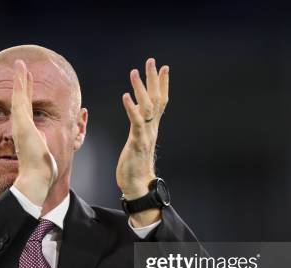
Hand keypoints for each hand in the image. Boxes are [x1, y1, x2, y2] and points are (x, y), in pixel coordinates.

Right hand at [11, 59, 57, 205]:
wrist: (36, 177)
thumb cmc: (41, 170)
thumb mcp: (44, 153)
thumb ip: (43, 145)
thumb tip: (45, 142)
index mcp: (27, 132)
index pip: (27, 110)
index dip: (26, 96)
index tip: (26, 84)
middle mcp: (22, 126)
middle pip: (23, 100)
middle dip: (22, 84)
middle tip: (22, 68)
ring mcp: (20, 124)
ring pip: (20, 97)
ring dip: (20, 79)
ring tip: (21, 65)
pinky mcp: (22, 123)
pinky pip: (20, 99)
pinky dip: (20, 85)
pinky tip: (21, 71)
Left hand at [116, 58, 168, 226]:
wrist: (137, 184)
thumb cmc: (134, 164)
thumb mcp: (137, 140)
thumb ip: (139, 125)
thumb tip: (138, 112)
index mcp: (152, 126)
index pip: (160, 101)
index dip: (162, 84)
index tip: (164, 67)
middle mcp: (152, 128)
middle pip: (156, 99)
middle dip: (154, 79)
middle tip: (151, 61)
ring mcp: (146, 134)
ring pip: (147, 107)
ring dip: (141, 89)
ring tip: (135, 72)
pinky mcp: (138, 142)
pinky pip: (136, 122)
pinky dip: (132, 108)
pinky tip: (126, 96)